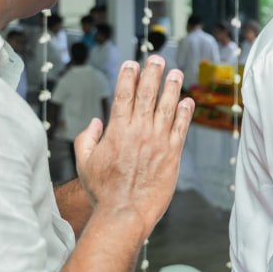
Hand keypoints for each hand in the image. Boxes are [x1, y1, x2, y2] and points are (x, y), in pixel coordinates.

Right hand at [74, 55, 193, 234]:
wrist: (125, 212)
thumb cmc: (103, 191)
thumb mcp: (84, 163)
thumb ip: (87, 139)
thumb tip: (96, 122)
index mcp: (116, 130)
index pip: (123, 95)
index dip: (128, 77)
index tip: (132, 64)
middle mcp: (139, 131)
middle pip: (147, 94)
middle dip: (152, 73)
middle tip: (157, 59)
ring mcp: (158, 141)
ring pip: (167, 106)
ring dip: (172, 87)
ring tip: (175, 73)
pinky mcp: (173, 153)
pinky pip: (181, 127)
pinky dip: (185, 113)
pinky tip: (188, 101)